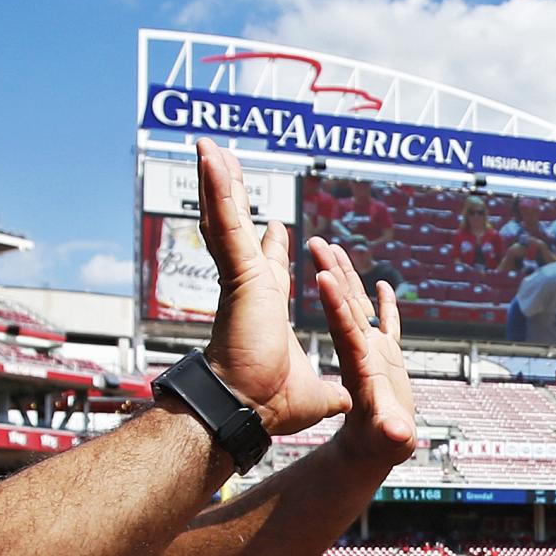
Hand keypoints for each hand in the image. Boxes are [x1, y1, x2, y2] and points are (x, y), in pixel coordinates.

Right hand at [193, 140, 348, 436]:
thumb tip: (347, 402)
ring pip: (226, 217)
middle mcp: (249, 285)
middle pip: (239, 230)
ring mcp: (241, 276)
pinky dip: (217, 188)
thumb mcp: (316, 395)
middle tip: (227, 166)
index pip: (266, 266)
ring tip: (208, 146)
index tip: (274, 226)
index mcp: (265, 306)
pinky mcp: (239, 273)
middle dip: (234, 198)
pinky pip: (225, 220)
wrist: (251, 409)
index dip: (269, 247)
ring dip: (218, 180)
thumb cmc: (272, 406)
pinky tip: (209, 156)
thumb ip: (331, 394)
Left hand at [310, 238, 416, 471]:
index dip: (334, 302)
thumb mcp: (389, 438)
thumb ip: (392, 432)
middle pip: (344, 306)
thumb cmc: (381, 446)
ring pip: (358, 307)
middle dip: (331, 274)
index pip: (344, 327)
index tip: (319, 274)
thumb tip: (397, 432)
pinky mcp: (387, 357)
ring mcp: (373, 352)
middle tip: (316, 243)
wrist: (373, 450)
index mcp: (358, 364)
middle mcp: (362, 351)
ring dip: (347, 279)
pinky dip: (384, 306)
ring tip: (335, 249)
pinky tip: (382, 286)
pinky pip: (386, 324)